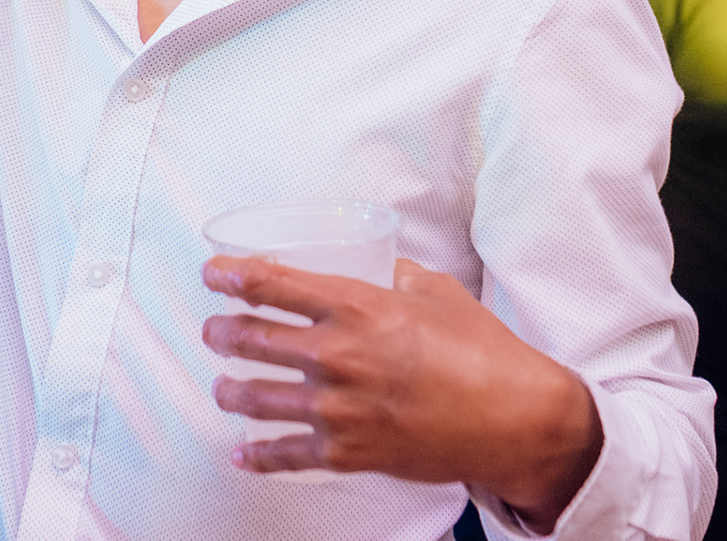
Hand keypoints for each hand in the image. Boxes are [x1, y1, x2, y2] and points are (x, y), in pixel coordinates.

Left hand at [202, 256, 603, 532]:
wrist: (514, 419)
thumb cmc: (483, 351)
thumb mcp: (436, 291)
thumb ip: (397, 277)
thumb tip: (381, 270)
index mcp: (355, 307)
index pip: (271, 284)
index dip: (230, 275)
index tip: (212, 273)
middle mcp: (336, 356)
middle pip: (251, 339)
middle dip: (221, 332)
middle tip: (213, 330)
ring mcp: (337, 408)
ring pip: (255, 398)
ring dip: (229, 390)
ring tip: (222, 386)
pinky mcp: (347, 452)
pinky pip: (286, 455)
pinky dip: (258, 456)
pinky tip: (241, 454)